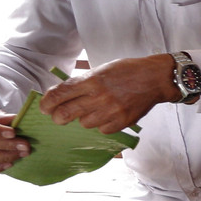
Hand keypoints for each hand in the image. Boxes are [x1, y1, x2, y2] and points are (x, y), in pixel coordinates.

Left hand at [41, 54, 177, 132]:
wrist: (155, 78)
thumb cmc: (128, 71)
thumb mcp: (101, 70)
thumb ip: (82, 82)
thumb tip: (62, 93)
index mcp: (91, 80)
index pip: (60, 94)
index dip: (47, 103)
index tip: (44, 107)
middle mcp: (99, 96)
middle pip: (65, 114)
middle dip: (57, 117)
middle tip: (58, 117)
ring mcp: (111, 111)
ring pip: (84, 124)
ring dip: (84, 119)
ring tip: (94, 111)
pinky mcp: (122, 122)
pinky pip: (102, 130)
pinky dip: (102, 125)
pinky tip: (108, 116)